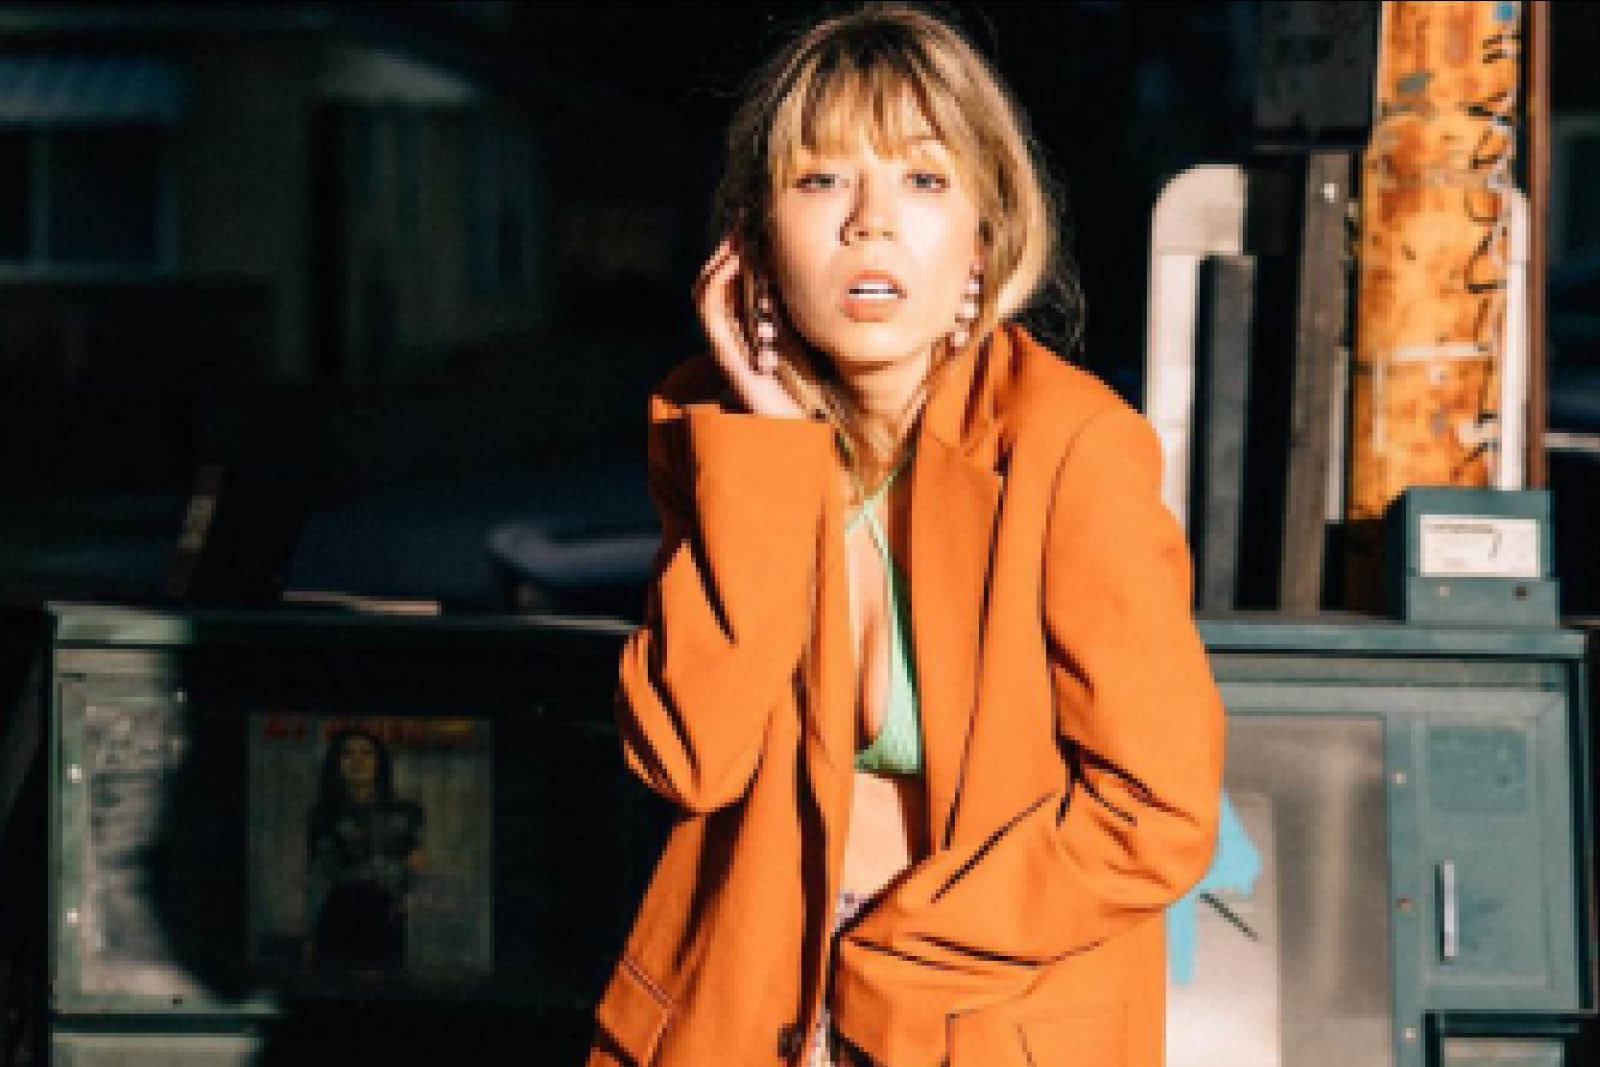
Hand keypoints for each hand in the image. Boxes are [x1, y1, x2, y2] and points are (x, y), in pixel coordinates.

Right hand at [692, 235, 806, 418]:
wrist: (802, 432)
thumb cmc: (809, 389)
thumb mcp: (806, 339)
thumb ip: (801, 312)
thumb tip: (814, 275)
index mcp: (747, 329)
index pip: (729, 282)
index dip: (734, 251)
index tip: (752, 224)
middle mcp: (732, 335)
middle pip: (712, 282)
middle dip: (726, 248)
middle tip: (744, 222)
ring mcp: (727, 346)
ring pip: (706, 293)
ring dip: (720, 260)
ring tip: (740, 237)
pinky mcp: (728, 358)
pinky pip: (712, 313)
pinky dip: (719, 283)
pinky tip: (736, 263)